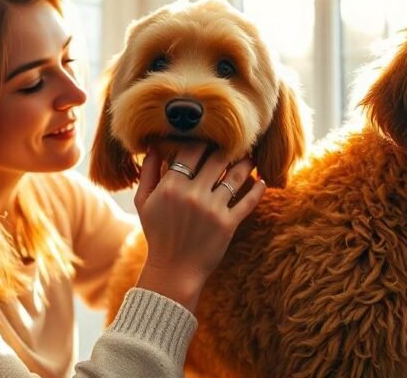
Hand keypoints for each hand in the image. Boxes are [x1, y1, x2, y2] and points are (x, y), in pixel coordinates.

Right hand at [132, 142, 265, 311]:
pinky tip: (262, 180)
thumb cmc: (158, 234)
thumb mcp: (143, 203)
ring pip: (235, 176)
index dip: (203, 139)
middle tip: (236, 140)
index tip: (210, 136)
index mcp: (171, 186)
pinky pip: (248, 201)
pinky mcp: (228, 224)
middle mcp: (193, 194)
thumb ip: (148, 173)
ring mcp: (212, 209)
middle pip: (217, 158)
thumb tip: (154, 146)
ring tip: (250, 157)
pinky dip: (258, 189)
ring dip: (246, 163)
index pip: (191, 150)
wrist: (174, 271)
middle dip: (227, 147)